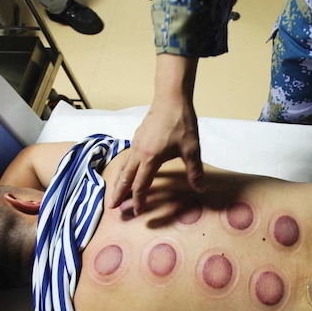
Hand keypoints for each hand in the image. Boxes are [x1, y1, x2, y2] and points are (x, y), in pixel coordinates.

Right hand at [109, 99, 203, 214]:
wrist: (171, 98)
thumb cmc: (181, 123)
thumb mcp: (192, 149)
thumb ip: (195, 171)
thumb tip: (200, 189)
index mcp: (151, 158)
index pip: (141, 185)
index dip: (138, 200)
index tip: (137, 212)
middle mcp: (139, 152)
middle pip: (125, 178)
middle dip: (118, 194)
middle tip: (111, 207)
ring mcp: (136, 143)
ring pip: (124, 167)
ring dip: (118, 181)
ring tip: (114, 192)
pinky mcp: (137, 137)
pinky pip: (127, 158)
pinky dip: (123, 169)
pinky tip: (126, 171)